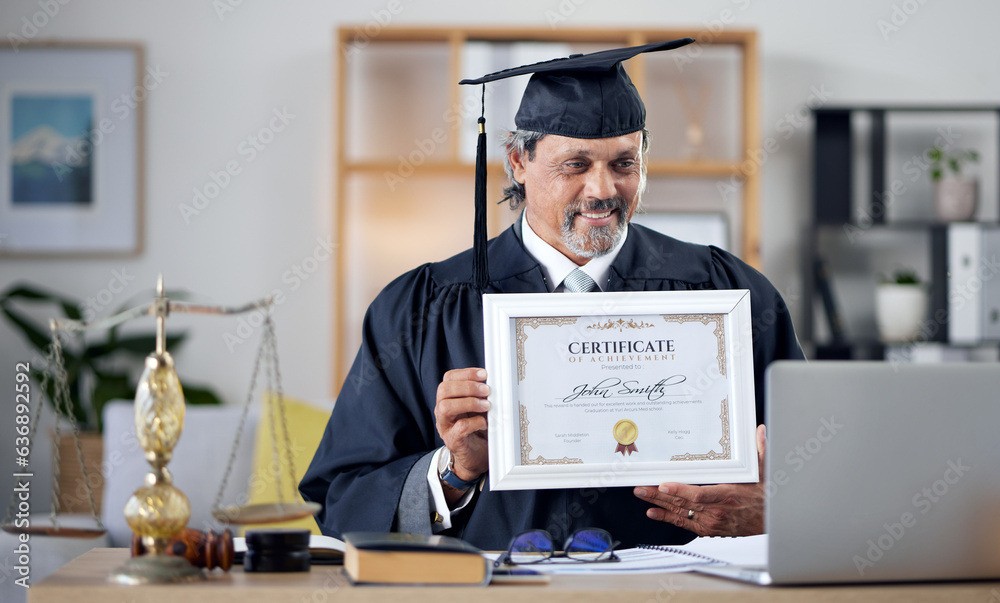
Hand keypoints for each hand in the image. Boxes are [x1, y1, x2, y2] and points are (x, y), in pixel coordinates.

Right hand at [434, 367, 489, 480]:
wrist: (475, 457)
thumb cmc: (477, 430)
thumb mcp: (478, 408)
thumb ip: (481, 395)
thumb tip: (496, 383)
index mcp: (448, 399)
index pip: (448, 379)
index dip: (466, 373)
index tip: (484, 374)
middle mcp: (442, 411)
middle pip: (443, 390)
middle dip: (467, 386)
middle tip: (486, 391)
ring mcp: (445, 426)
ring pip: (446, 407)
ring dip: (469, 402)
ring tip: (486, 405)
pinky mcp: (453, 441)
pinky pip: (459, 428)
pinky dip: (475, 422)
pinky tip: (484, 423)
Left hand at [633, 424, 766, 536]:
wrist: (771, 523)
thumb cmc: (765, 497)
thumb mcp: (765, 472)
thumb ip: (760, 450)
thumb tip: (758, 430)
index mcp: (728, 495)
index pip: (699, 494)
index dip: (679, 490)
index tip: (663, 484)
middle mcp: (717, 511)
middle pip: (682, 503)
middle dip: (659, 495)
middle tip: (640, 487)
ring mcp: (712, 522)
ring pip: (680, 513)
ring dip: (659, 505)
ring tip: (642, 496)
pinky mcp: (709, 529)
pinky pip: (684, 524)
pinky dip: (668, 518)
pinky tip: (653, 512)